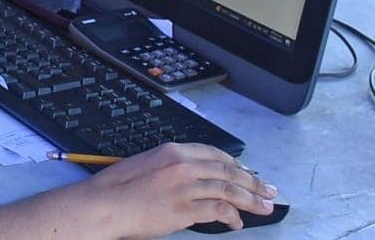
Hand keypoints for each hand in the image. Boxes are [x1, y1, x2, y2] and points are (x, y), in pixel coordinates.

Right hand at [83, 142, 276, 236]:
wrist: (104, 204)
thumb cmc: (118, 188)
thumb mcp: (147, 165)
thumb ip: (172, 168)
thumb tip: (192, 179)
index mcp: (173, 150)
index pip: (214, 154)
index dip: (236, 164)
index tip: (248, 173)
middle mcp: (183, 165)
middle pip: (228, 171)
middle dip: (252, 181)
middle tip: (269, 190)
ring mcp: (185, 187)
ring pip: (228, 190)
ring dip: (251, 199)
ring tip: (265, 207)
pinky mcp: (185, 208)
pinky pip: (218, 211)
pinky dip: (231, 217)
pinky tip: (237, 223)